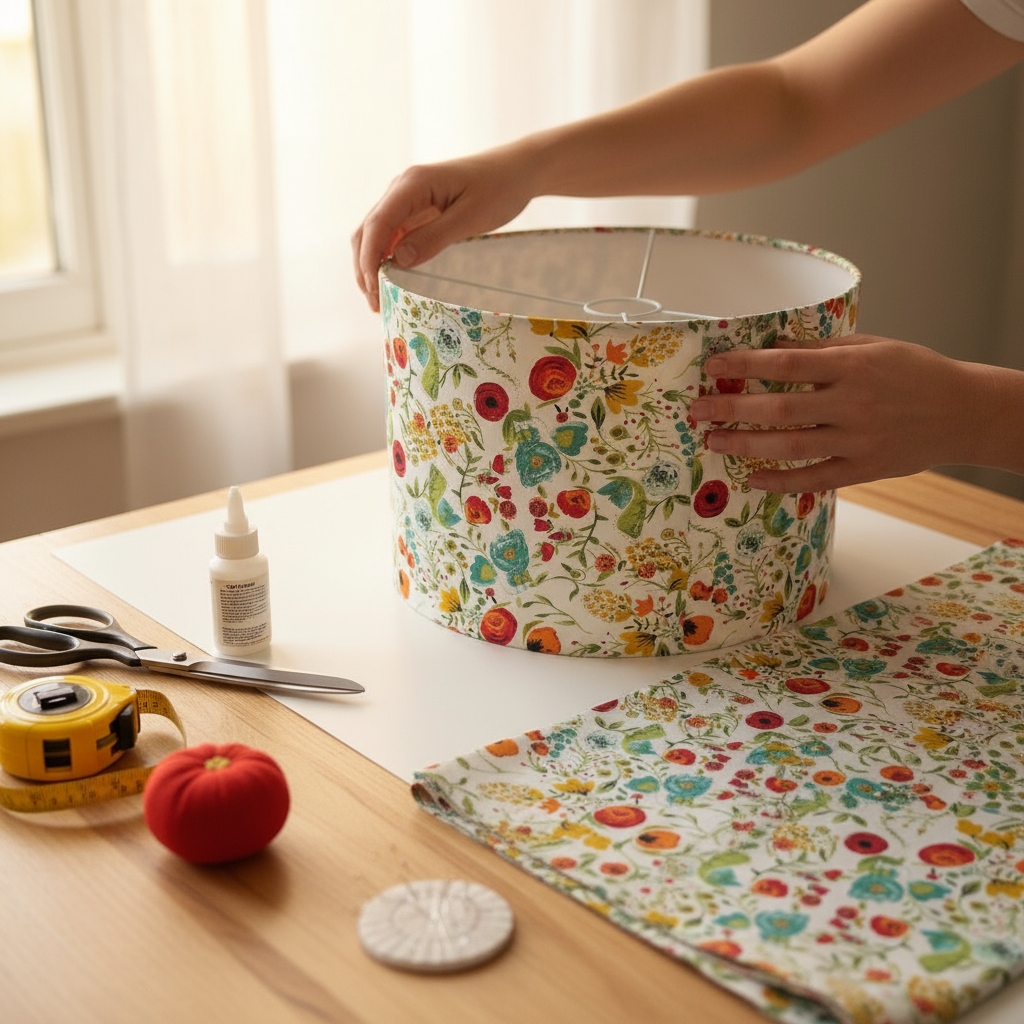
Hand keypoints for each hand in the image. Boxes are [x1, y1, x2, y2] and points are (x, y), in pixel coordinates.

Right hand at [351, 148, 535, 311]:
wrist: (516, 170)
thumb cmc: (499, 189)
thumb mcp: (470, 218)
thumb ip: (434, 238)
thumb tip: (397, 262)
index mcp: (413, 184)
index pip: (378, 224)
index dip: (369, 259)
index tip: (374, 290)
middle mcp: (402, 188)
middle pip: (368, 230)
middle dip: (365, 268)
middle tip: (375, 305)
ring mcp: (406, 198)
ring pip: (375, 235)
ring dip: (371, 266)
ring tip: (379, 300)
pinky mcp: (415, 209)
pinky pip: (391, 235)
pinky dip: (386, 259)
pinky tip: (391, 280)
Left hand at [688, 334, 1012, 490]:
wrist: (964, 411)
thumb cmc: (915, 372)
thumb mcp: (873, 347)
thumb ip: (823, 350)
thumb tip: (773, 346)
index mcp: (852, 365)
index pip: (785, 362)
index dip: (745, 364)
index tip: (713, 365)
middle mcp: (852, 402)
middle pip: (778, 407)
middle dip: (731, 408)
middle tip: (698, 409)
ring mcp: (858, 439)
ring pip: (790, 445)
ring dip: (745, 444)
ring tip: (713, 441)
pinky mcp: (864, 468)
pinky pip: (815, 478)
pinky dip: (781, 480)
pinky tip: (752, 478)